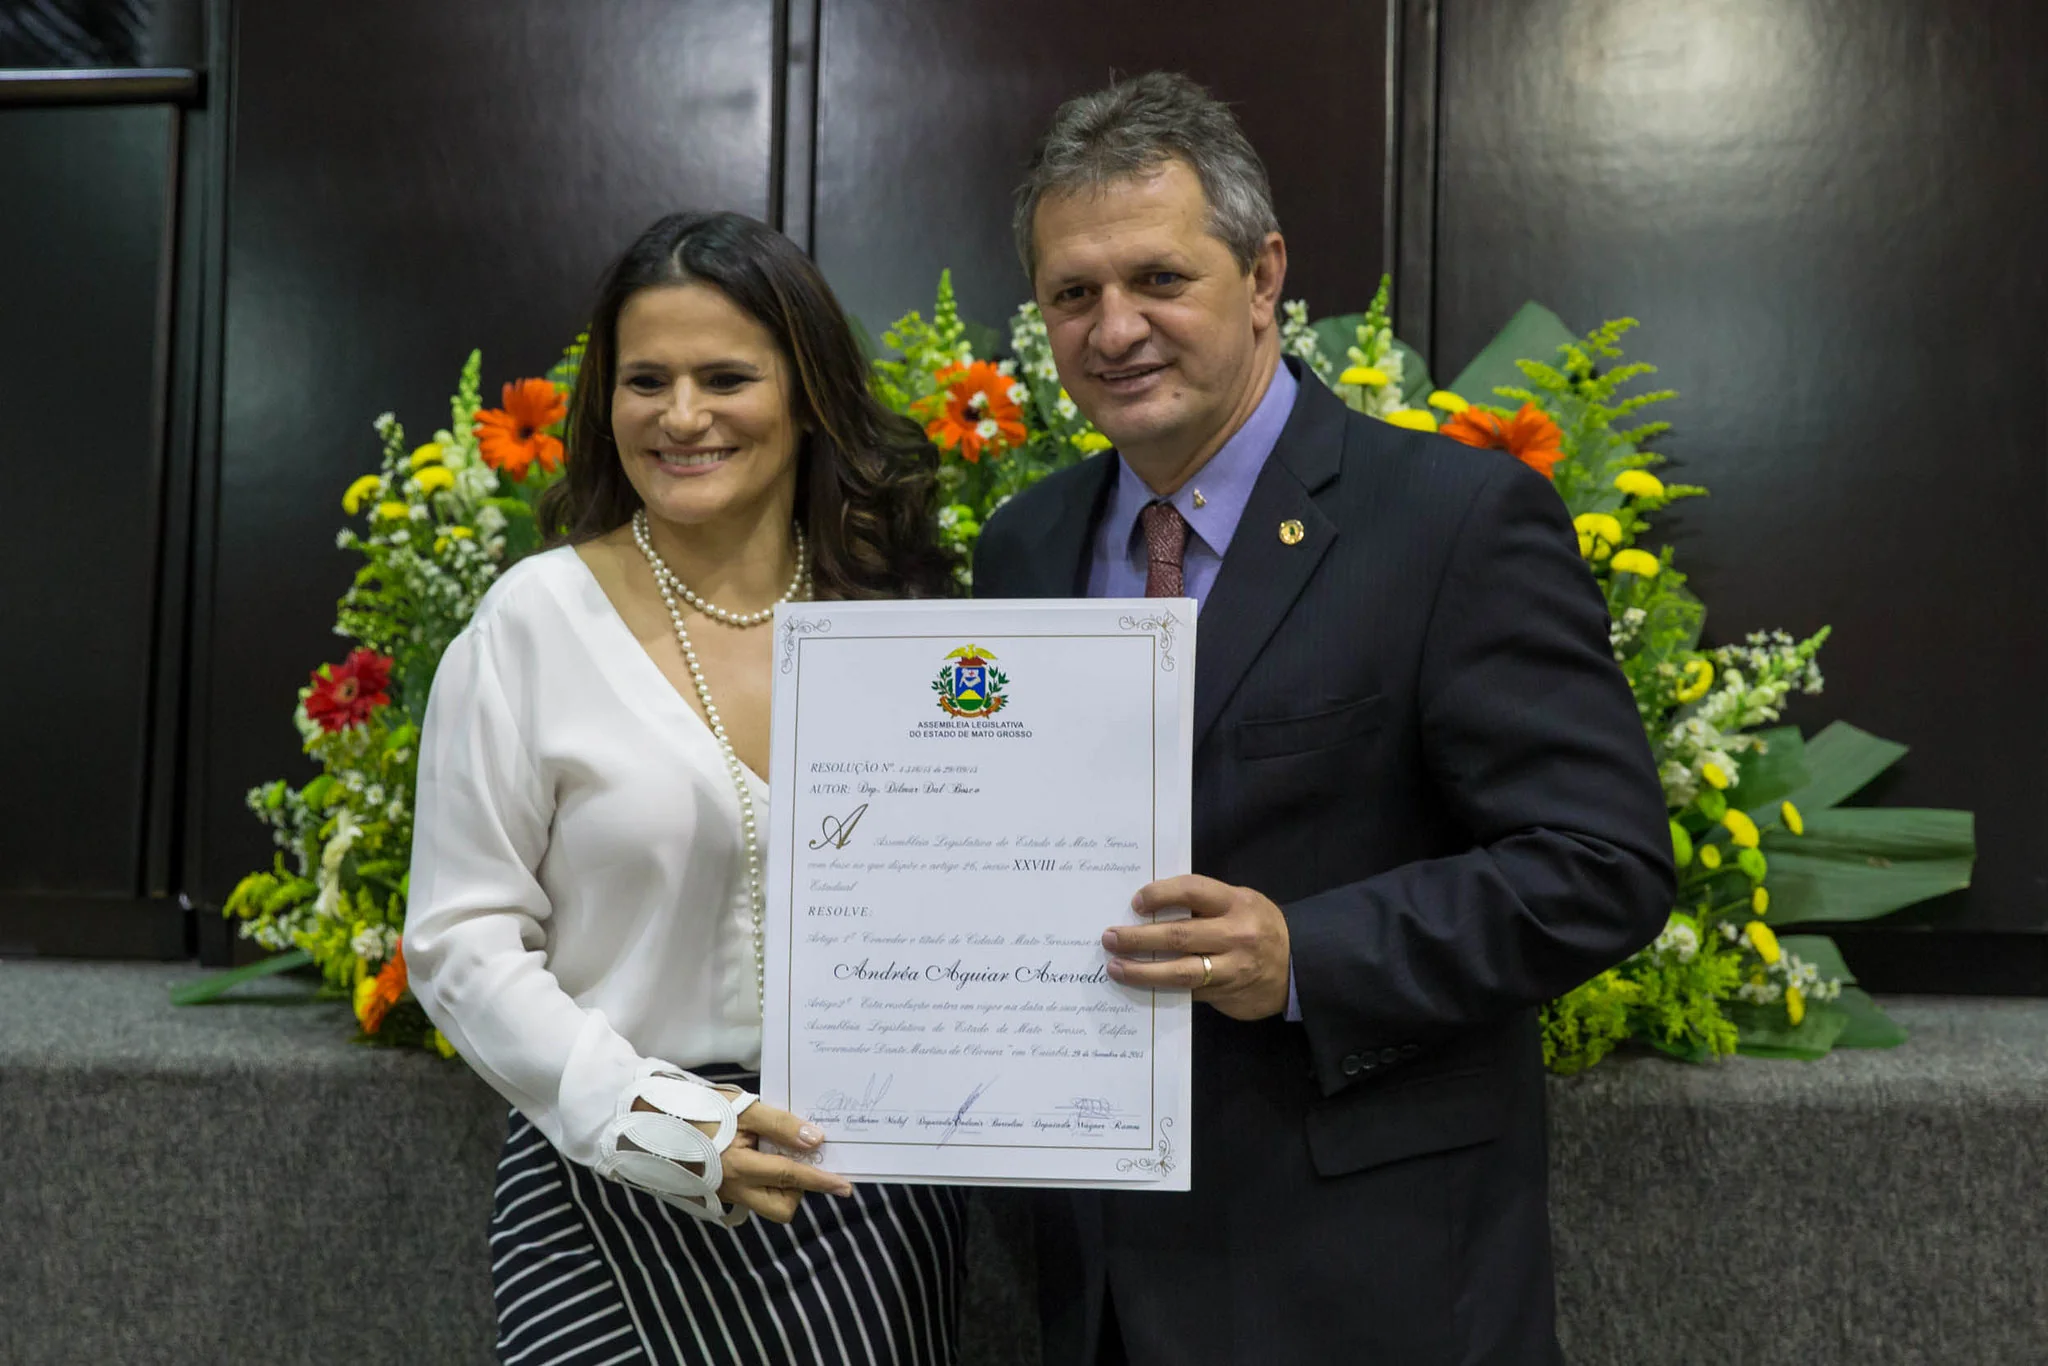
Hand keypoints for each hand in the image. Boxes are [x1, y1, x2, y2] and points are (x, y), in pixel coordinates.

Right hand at [634, 1090, 852, 1223]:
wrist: (641, 1119)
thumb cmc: (694, 1109)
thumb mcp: (741, 1108)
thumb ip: (780, 1125)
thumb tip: (817, 1140)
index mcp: (741, 1167)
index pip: (793, 1177)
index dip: (822, 1181)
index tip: (846, 1187)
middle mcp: (733, 1189)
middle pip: (781, 1207)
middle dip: (798, 1191)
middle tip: (795, 1158)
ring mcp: (722, 1195)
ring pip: (764, 1203)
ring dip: (778, 1185)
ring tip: (768, 1150)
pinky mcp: (713, 1193)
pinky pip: (747, 1195)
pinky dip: (758, 1181)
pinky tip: (749, 1154)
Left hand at [1102, 875, 1291, 1020]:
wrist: (1297, 966)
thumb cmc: (1258, 927)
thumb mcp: (1240, 903)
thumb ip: (1204, 904)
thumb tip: (1149, 908)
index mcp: (1236, 903)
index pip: (1191, 891)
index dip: (1160, 894)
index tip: (1135, 902)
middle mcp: (1236, 935)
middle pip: (1178, 935)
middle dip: (1137, 938)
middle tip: (1109, 938)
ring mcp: (1232, 968)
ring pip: (1179, 972)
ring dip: (1142, 971)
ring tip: (1116, 967)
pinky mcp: (1226, 994)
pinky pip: (1188, 993)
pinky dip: (1160, 989)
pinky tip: (1139, 986)